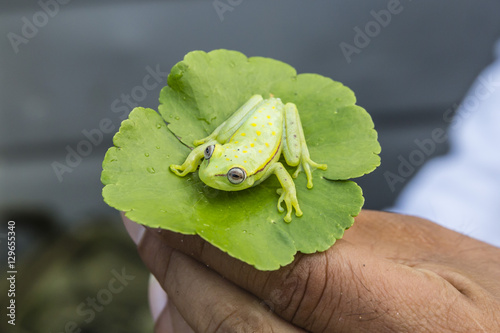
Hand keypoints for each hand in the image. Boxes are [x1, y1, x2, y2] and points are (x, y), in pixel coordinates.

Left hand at [123, 210, 499, 331]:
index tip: (174, 205)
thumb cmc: (485, 298)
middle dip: (183, 271)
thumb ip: (346, 238)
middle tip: (146, 226)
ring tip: (159, 263)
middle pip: (243, 327)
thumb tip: (256, 213)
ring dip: (180, 310)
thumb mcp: (434, 254)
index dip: (222, 242)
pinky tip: (187, 309)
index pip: (293, 278)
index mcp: (415, 324)